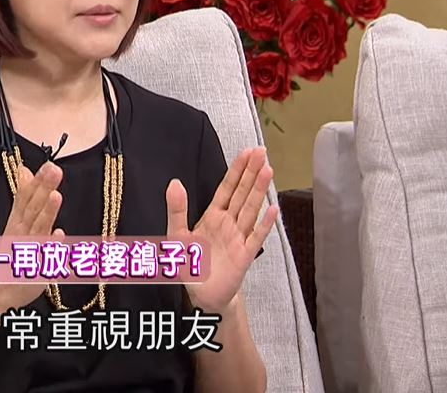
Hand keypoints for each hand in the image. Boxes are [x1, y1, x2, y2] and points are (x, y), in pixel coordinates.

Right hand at [0, 161, 64, 311]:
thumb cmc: (12, 253)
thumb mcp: (16, 220)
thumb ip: (23, 196)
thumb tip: (24, 168)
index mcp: (17, 221)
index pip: (26, 197)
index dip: (36, 181)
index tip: (49, 164)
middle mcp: (20, 233)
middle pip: (31, 208)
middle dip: (42, 189)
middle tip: (54, 170)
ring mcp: (27, 250)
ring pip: (38, 229)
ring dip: (47, 212)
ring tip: (56, 195)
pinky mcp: (34, 268)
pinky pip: (43, 256)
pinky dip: (51, 245)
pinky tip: (60, 233)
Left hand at [167, 147, 278, 312]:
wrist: (201, 294)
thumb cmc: (191, 264)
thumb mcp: (176, 235)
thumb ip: (176, 210)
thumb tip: (174, 183)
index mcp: (213, 216)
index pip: (227, 188)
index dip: (237, 170)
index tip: (247, 152)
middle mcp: (229, 223)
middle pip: (242, 194)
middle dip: (251, 173)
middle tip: (261, 152)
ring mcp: (238, 238)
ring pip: (250, 210)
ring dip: (259, 191)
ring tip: (268, 171)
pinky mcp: (244, 256)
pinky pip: (255, 238)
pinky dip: (264, 224)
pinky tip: (272, 210)